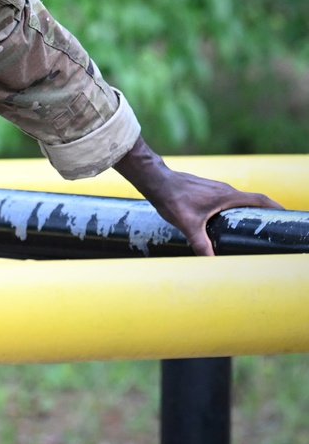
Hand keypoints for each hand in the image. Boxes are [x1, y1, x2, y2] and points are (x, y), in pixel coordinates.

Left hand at [113, 137, 283, 255]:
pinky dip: (235, 208)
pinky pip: (228, 199)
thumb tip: (211, 262)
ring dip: (249, 209)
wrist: (156, 181)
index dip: (275, 206)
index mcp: (227, 196)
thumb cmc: (173, 199)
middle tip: (273, 225)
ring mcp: (216, 188)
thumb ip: (200, 243)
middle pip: (252, 199)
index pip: (259, 199)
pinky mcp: (207, 190)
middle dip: (265, 211)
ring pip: (239, 199)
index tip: (286, 214)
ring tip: (254, 225)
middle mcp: (225, 190)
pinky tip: (228, 219)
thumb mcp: (188, 225)